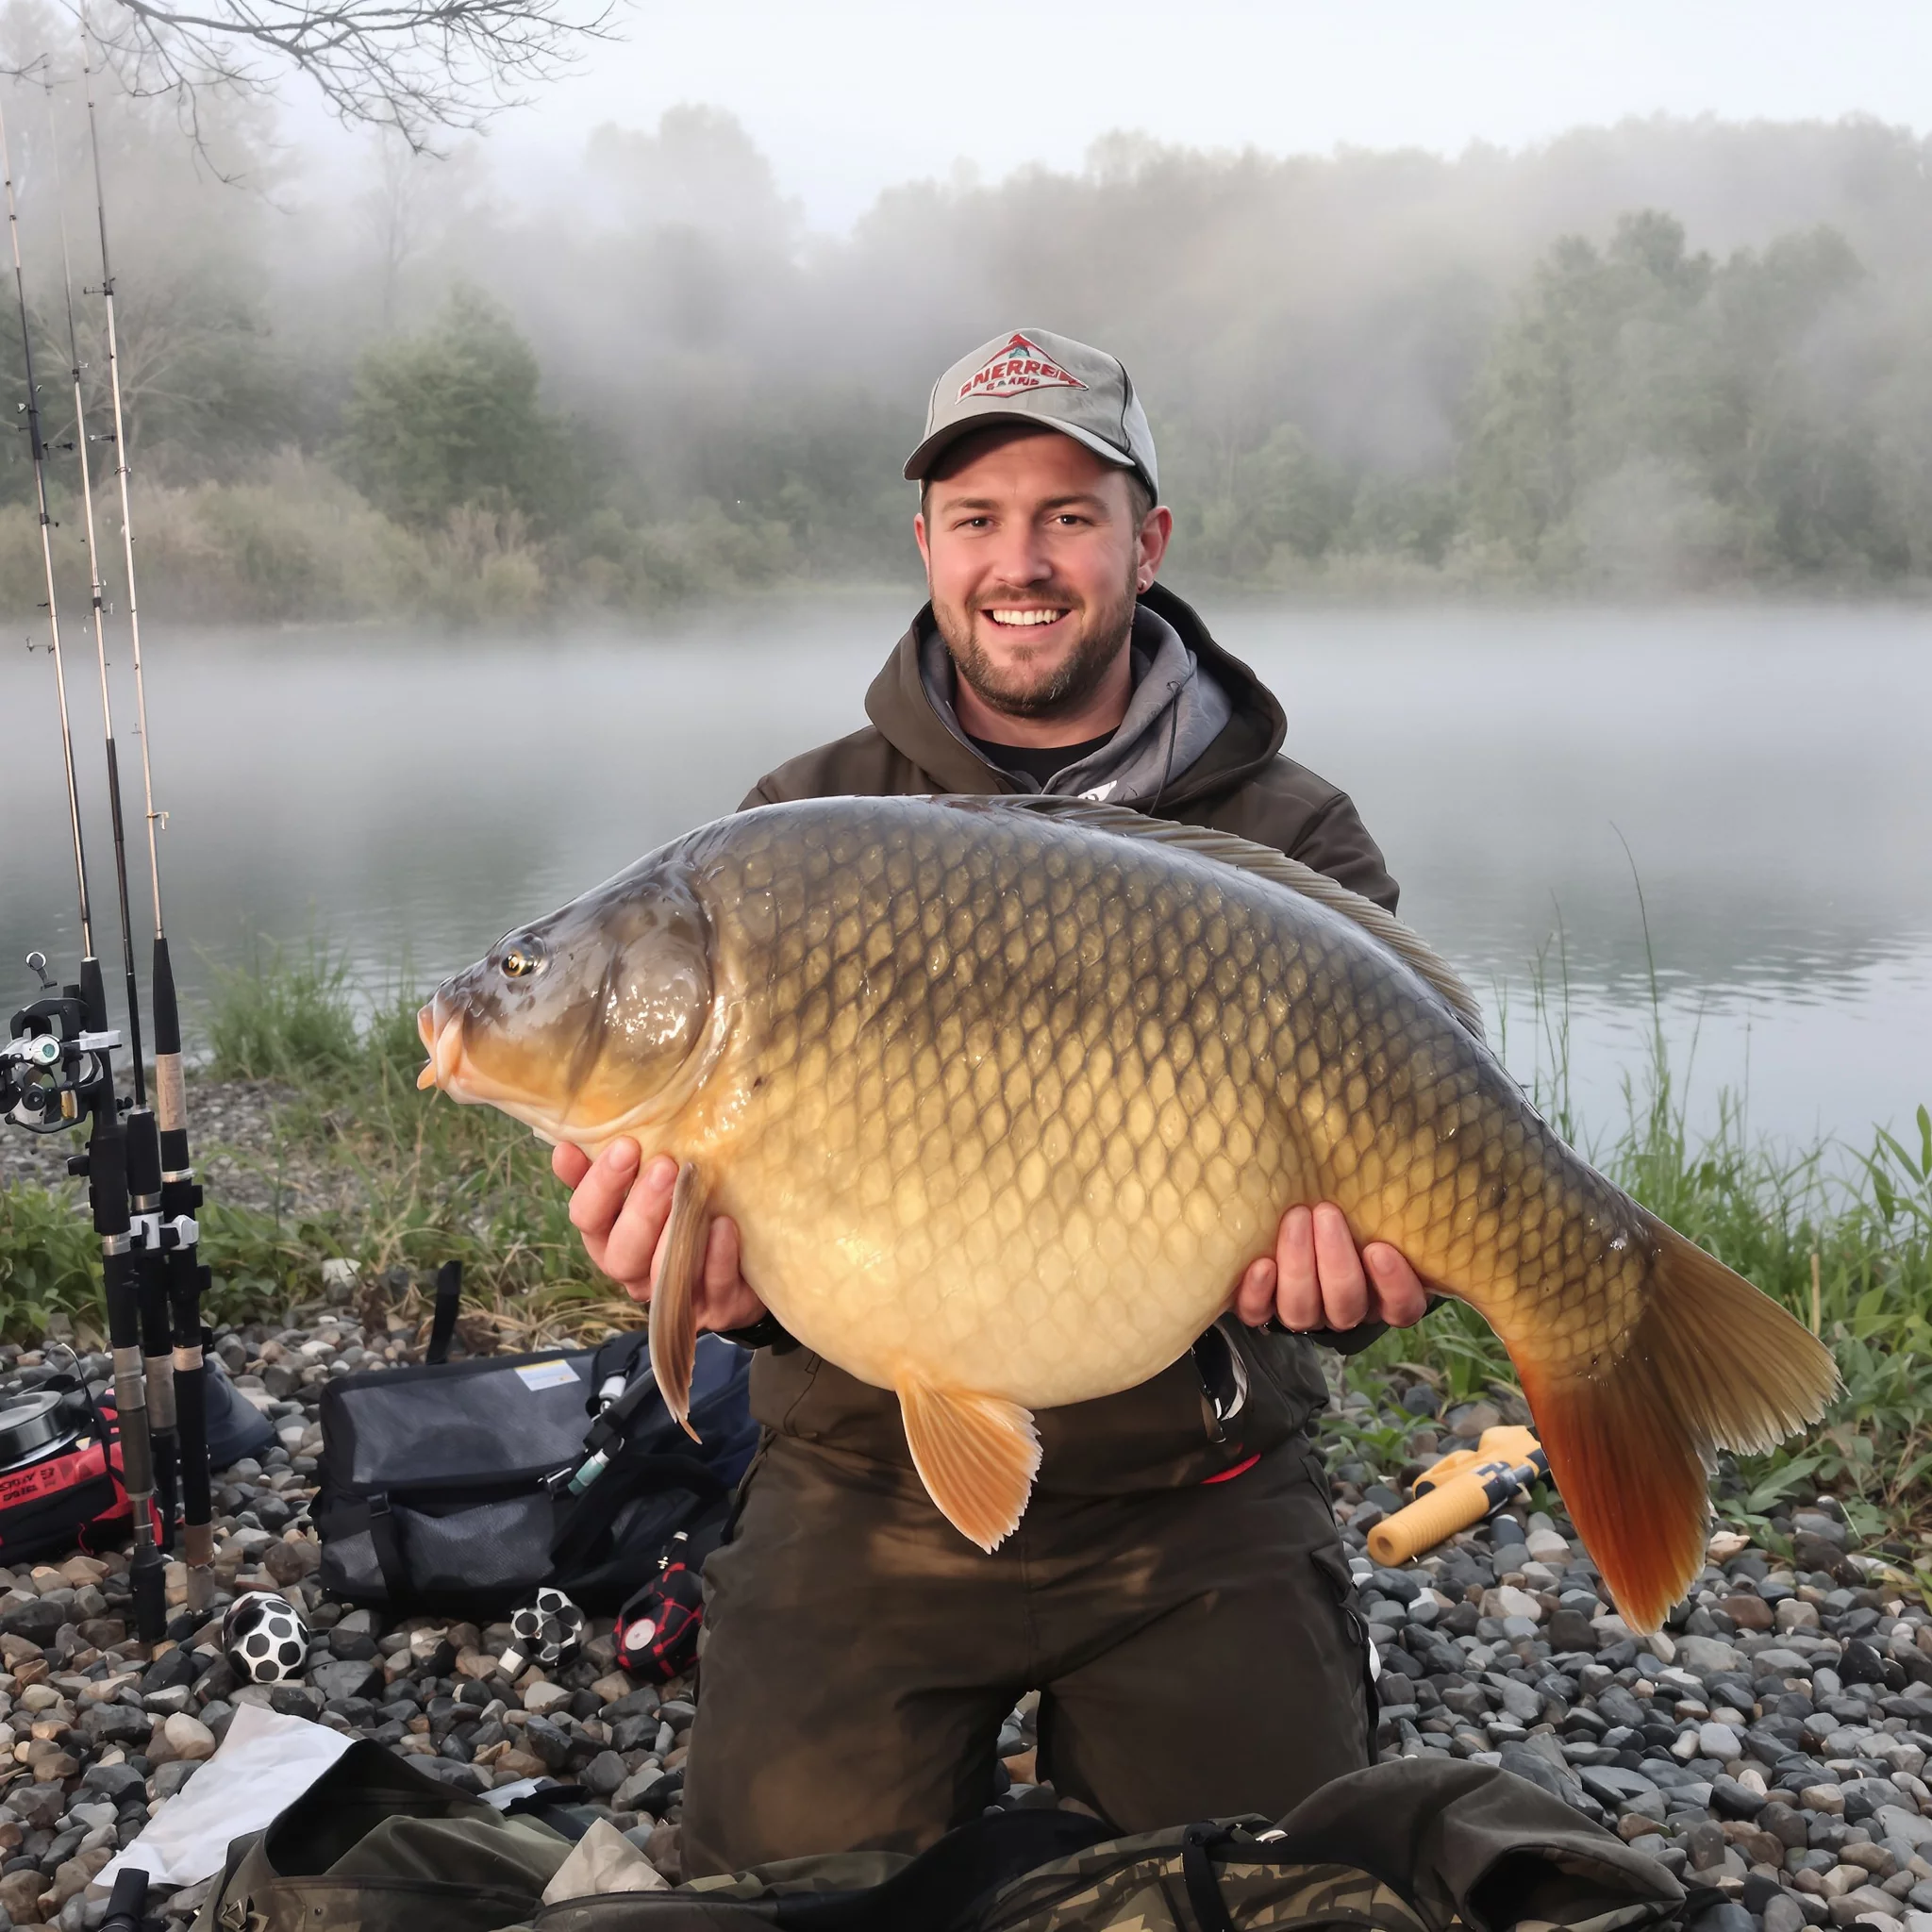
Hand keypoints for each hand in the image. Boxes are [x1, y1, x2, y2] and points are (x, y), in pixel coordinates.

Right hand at [552, 1140, 768, 1332]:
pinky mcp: (718, 1306)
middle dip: (640, 1209)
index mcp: (609, 1240)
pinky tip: (723, 1225)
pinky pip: (714, 1287)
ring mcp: (675, 1294)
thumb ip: (610, 1170)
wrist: (750, 1259)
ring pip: (660, 1274)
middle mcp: (635, 1272)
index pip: (586, 1218)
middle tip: (664, 1166)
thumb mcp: (648, 1186)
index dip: (600, 1185)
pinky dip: (717, 1256)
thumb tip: (567, 1144)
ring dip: (673, 1233)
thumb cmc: (687, 1210)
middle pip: (620, 1253)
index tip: (625, 1145)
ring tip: (692, 1189)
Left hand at [1231, 1202, 1428, 1332]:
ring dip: (1298, 1267)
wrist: (1288, 1212)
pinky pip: (1257, 1313)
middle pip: (1346, 1306)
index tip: (1379, 1249)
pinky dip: (1258, 1293)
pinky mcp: (1261, 1309)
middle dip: (1336, 1262)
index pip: (1401, 1308)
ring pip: (1302, 1311)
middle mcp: (1342, 1309)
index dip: (1394, 1286)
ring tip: (1296, 1218)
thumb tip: (1389, 1151)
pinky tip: (1261, 1264)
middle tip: (1326, 1212)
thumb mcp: (1367, 1204)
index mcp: (1380, 1293)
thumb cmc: (1343, 1205)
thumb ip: (1379, 1200)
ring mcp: (1302, 1312)